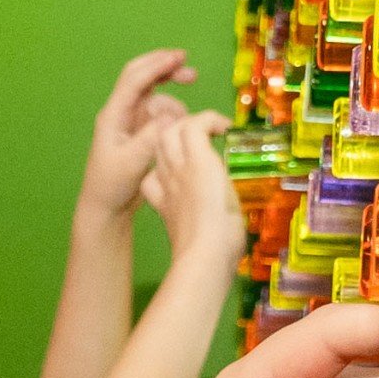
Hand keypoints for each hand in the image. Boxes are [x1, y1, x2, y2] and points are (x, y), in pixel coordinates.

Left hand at [77, 49, 195, 218]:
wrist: (106, 208)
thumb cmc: (111, 186)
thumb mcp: (131, 163)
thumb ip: (150, 138)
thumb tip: (171, 116)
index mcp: (112, 115)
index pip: (134, 80)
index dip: (157, 65)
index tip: (179, 57)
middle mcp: (120, 113)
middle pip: (143, 78)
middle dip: (166, 69)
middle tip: (192, 73)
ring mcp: (130, 121)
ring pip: (154, 96)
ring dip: (173, 98)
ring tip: (186, 120)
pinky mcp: (140, 132)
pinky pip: (159, 113)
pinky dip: (172, 113)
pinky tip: (182, 126)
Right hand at [139, 112, 242, 268]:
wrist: (205, 255)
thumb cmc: (209, 258)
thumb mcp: (202, 237)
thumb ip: (206, 224)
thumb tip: (227, 224)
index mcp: (164, 203)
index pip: (151, 178)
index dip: (164, 171)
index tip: (187, 174)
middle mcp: (166, 182)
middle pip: (158, 145)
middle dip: (174, 137)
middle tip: (201, 138)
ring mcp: (178, 169)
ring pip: (170, 130)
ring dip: (190, 124)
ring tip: (212, 129)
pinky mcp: (196, 160)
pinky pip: (195, 125)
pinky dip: (209, 120)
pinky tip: (224, 127)